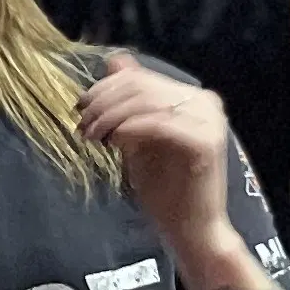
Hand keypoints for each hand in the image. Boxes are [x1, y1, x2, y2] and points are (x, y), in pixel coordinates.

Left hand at [78, 53, 240, 257]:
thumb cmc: (165, 188)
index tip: (80, 108)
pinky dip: (130, 129)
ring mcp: (209, 121)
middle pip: (142, 87)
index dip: (105, 88)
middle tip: (82, 125)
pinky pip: (158, 124)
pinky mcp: (205, 142)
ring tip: (93, 136)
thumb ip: (130, 102)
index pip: (141, 78)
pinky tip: (114, 142)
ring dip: (112, 116)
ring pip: (147, 102)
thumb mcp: (138, 137)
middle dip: (104, 103)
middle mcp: (206, 103)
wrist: (190, 229)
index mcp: (194, 98)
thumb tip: (115, 60)